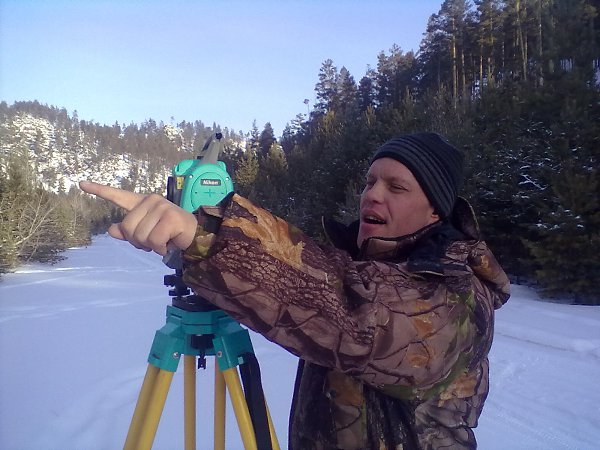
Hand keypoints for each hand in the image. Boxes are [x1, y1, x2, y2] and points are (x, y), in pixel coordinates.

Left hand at [79, 181, 197, 255]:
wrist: (194, 236)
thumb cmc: (169, 235)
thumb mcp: (146, 234)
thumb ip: (128, 232)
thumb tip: (111, 230)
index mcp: (142, 203)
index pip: (118, 196)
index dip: (100, 190)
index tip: (81, 184)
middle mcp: (151, 201)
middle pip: (128, 227)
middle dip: (138, 241)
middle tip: (153, 242)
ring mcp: (161, 207)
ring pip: (140, 235)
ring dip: (150, 246)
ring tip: (163, 242)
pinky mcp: (170, 217)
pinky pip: (154, 240)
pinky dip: (160, 248)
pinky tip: (169, 244)